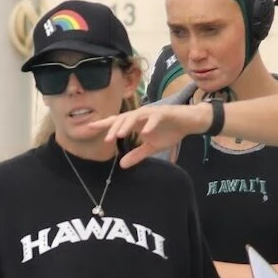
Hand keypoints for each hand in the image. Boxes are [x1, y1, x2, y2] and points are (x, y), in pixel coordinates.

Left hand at [93, 104, 209, 166]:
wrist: (189, 122)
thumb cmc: (169, 131)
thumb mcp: (152, 147)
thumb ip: (137, 154)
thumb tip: (122, 165)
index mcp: (136, 122)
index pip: (117, 122)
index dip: (103, 124)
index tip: (89, 127)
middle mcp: (141, 115)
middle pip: (124, 119)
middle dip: (114, 128)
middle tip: (106, 139)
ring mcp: (152, 112)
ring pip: (136, 116)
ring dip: (127, 124)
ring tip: (119, 134)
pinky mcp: (164, 112)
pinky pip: (155, 118)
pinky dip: (149, 124)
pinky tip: (144, 132)